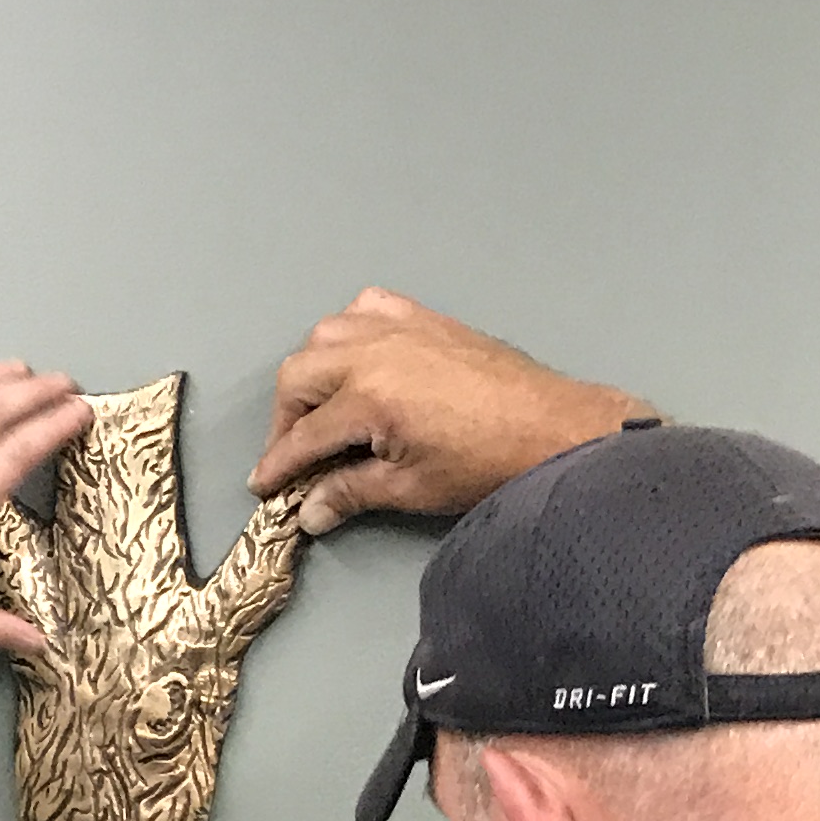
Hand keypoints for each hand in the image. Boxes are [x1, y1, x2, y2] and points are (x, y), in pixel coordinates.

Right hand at [246, 287, 647, 534]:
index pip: (304, 435)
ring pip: (326, 334)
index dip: (278, 465)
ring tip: (322, 407)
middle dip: (286, 418)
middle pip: (299, 376)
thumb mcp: (411, 488)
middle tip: (293, 454)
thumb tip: (309, 512)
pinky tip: (359, 357)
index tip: (264, 486)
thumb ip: (351, 493)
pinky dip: (351, 330)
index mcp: (369, 397)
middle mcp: (375, 351)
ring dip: (313, 371)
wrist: (554, 429)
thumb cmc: (489, 463)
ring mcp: (401, 328)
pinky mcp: (426, 319)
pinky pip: (368, 308)